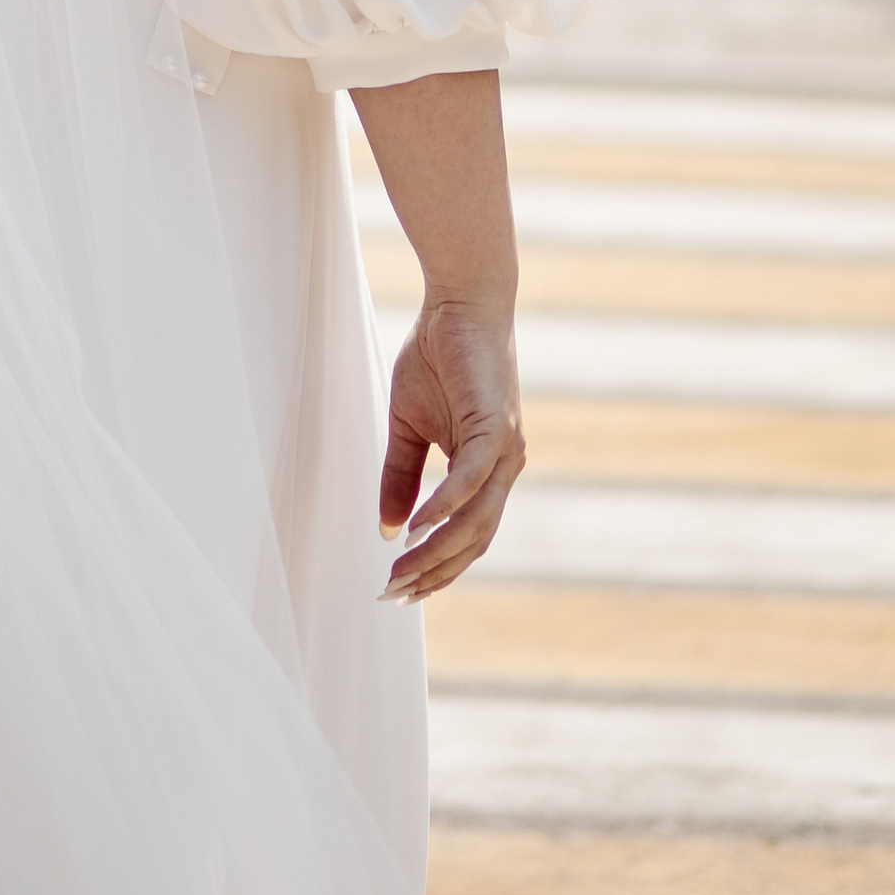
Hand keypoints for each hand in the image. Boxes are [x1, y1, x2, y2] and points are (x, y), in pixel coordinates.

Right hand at [377, 291, 523, 603]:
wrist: (460, 301)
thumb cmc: (438, 356)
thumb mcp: (409, 425)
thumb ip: (402, 476)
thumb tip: (389, 528)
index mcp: (487, 470)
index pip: (466, 537)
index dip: (435, 568)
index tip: (399, 591)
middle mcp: (504, 468)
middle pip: (473, 541)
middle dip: (433, 573)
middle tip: (393, 593)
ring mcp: (504, 451)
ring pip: (476, 521)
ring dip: (437, 551)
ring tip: (401, 571)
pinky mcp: (495, 427)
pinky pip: (472, 479)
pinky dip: (446, 506)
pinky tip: (419, 526)